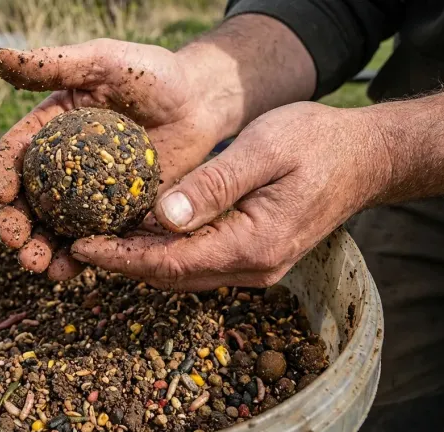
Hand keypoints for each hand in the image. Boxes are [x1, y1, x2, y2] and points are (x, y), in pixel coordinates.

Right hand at [0, 38, 232, 278]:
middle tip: (15, 240)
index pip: (16, 154)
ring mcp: (89, 195)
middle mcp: (63, 166)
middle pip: (28, 200)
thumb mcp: (103, 61)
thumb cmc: (153, 75)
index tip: (2, 193)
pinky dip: (79, 257)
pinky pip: (94, 239)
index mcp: (50, 131)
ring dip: (40, 248)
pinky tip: (69, 270)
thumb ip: (54, 63)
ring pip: (54, 226)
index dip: (2, 174)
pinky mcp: (117, 215)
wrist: (200, 103)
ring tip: (37, 264)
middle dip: (14, 223)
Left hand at [70, 102, 389, 289]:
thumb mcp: (263, 151)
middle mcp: (254, 267)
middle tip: (77, 243)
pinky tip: (144, 232)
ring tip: (100, 239)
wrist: (366, 158)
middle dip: (123, 262)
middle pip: (173, 275)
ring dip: (142, 260)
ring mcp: (257, 267)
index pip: (172, 262)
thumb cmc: (316, 144)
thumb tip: (162, 216)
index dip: (122, 257)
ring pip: (185, 273)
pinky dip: (167, 252)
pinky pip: (201, 262)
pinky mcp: (256, 256)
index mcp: (253, 244)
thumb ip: (214, 185)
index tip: (82, 246)